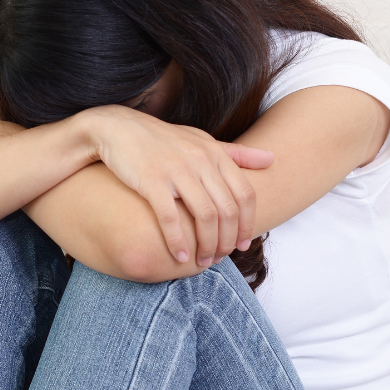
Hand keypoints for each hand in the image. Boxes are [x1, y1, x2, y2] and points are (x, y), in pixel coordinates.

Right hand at [80, 106, 274, 265]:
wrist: (117, 128)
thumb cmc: (160, 139)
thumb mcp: (200, 140)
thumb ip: (235, 153)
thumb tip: (272, 159)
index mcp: (214, 153)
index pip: (245, 195)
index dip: (247, 224)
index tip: (241, 245)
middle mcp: (200, 161)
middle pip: (227, 211)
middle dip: (226, 241)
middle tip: (219, 257)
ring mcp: (176, 170)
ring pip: (205, 217)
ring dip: (206, 246)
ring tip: (201, 261)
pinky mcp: (151, 180)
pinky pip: (171, 217)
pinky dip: (178, 241)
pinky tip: (179, 256)